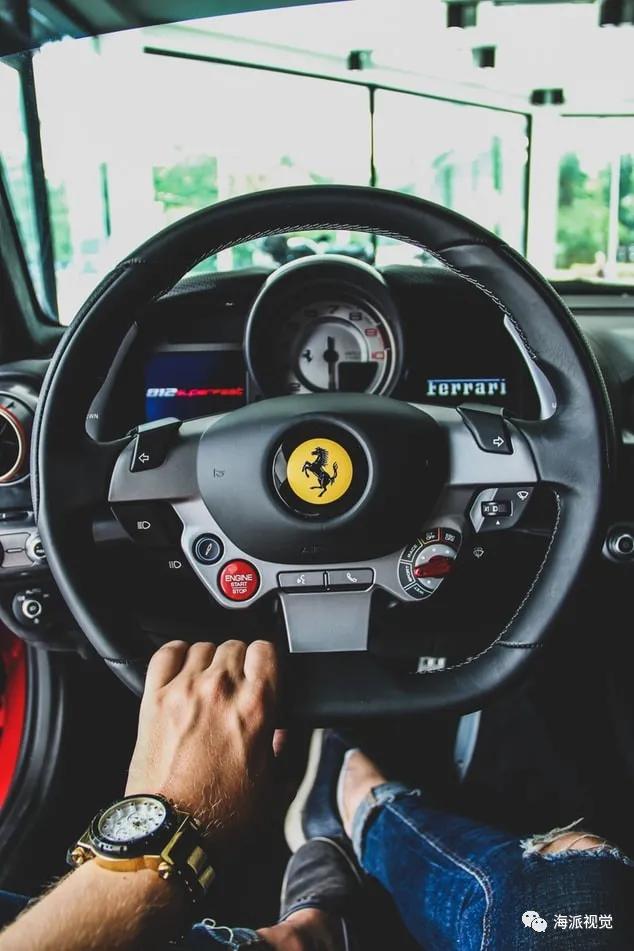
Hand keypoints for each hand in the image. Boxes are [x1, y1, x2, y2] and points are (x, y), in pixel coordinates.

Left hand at [126, 639, 277, 844]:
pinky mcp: (153, 699)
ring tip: (206, 686)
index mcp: (256, 706)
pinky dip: (175, 657)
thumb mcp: (272, 783)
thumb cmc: (221, 816)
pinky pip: (166, 654)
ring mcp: (184, 690)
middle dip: (237, 664)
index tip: (262, 674)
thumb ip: (281, 747)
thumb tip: (282, 731)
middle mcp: (220, 689)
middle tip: (234, 689)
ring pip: (202, 647)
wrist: (172, 833)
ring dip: (207, 662)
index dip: (266, 661)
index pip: (266, 650)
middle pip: (234, 646)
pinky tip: (180, 672)